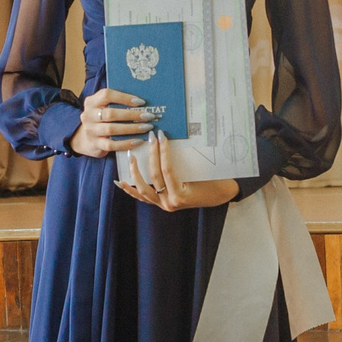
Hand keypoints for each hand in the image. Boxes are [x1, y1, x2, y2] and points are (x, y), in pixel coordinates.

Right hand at [70, 88, 151, 158]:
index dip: (125, 98)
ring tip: (147, 127)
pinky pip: (112, 145)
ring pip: (112, 129)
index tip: (141, 102)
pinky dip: (126, 143)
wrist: (85, 138)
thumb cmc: (101, 119)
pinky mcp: (95, 144)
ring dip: (132, 128)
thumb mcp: (104, 107)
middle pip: (111, 113)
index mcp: (92, 102)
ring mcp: (91, 131)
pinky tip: (138, 141)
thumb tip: (143, 102)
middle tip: (149, 116)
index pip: (107, 95)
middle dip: (132, 115)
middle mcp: (88, 115)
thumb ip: (117, 102)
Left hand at [116, 131, 239, 212]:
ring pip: (143, 189)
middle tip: (150, 137)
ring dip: (135, 172)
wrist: (220, 194)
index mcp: (181, 195)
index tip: (162, 136)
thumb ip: (185, 161)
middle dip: (152, 155)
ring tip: (131, 156)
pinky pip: (142, 197)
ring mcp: (163, 205)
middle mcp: (169, 203)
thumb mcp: (203, 171)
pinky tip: (121, 181)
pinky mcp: (160, 204)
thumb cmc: (215, 181)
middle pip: (154, 176)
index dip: (163, 152)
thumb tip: (169, 141)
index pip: (168, 170)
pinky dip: (131, 190)